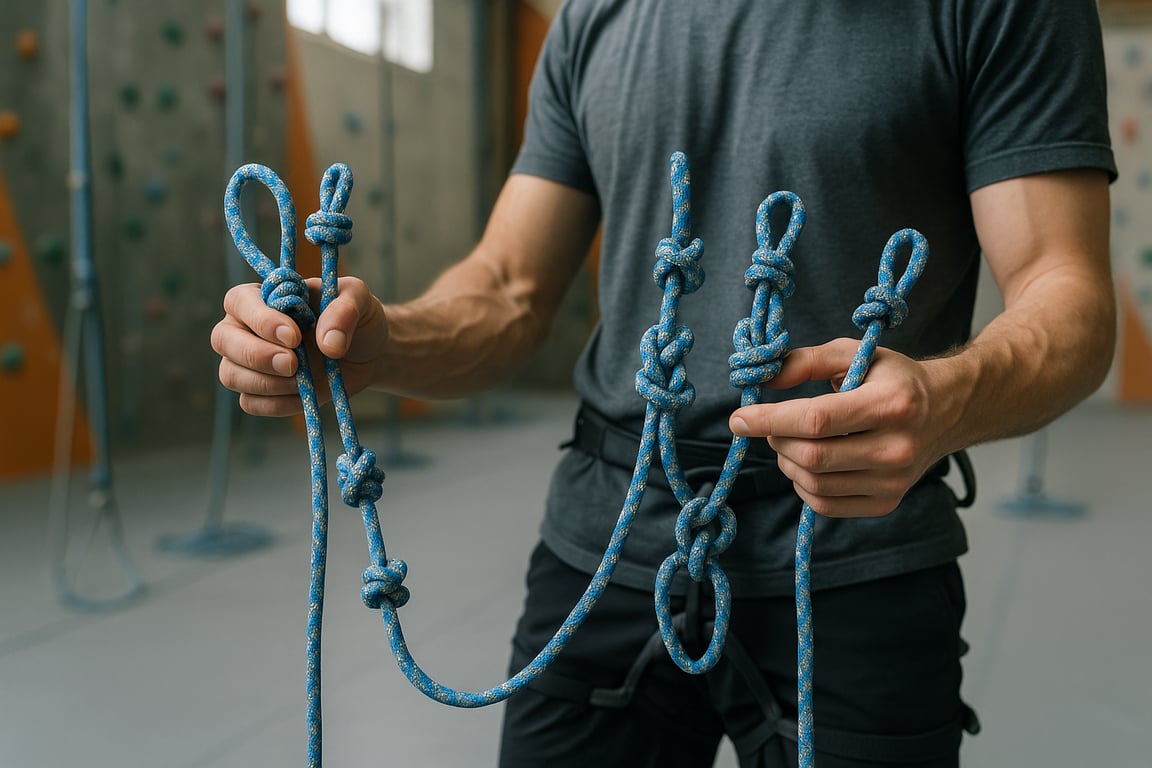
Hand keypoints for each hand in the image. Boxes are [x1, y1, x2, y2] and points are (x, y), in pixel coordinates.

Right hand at [211, 276, 388, 416]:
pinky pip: (251, 403)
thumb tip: (328, 345)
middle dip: (256, 355)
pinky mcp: (261, 391)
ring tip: (304, 380)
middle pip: (223, 339)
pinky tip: (305, 395)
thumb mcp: (358, 299)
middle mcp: (246, 327)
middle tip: (293, 364)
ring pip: (231, 374)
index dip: (261, 320)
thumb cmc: (355, 317)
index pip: (239, 301)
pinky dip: (278, 404)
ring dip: (267, 383)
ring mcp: (248, 362)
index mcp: (262, 296)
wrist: (368, 352)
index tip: (294, 336)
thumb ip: (344, 311)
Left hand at [729, 339, 956, 517]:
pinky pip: (826, 505)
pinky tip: (806, 464)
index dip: (770, 420)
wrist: (945, 410)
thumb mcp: (854, 353)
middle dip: (776, 440)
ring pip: (815, 484)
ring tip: (790, 441)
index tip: (738, 418)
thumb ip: (805, 361)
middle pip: (812, 456)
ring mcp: (894, 481)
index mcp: (891, 404)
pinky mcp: (887, 502)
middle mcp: (897, 448)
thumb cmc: (892, 378)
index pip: (817, 420)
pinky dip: (803, 485)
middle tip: (770, 426)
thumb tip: (763, 381)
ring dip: (787, 462)